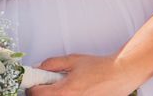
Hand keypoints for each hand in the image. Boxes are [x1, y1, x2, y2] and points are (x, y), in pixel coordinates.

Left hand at [26, 53, 140, 95]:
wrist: (121, 75)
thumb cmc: (100, 68)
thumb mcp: (72, 60)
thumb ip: (52, 64)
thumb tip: (38, 67)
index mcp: (65, 92)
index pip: (36, 94)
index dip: (31, 87)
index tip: (32, 82)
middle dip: (42, 92)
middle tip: (46, 84)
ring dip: (54, 94)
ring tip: (63, 86)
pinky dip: (66, 95)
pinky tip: (73, 90)